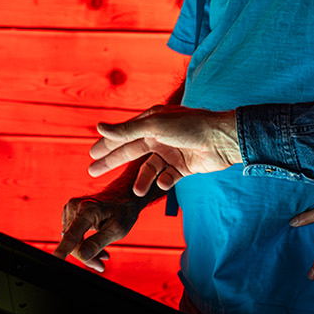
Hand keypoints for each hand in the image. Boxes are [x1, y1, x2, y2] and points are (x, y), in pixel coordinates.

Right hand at [54, 191, 143, 272]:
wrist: (123, 194)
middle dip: (85, 256)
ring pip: (71, 240)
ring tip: (102, 255)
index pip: (72, 235)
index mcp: (87, 209)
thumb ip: (98, 243)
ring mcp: (69, 208)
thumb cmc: (123, 211)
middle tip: (100, 265)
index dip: (63, 250)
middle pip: (72, 241)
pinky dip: (82, 243)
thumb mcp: (117, 229)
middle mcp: (74, 206)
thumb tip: (82, 256)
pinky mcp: (69, 212)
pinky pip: (72, 234)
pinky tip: (95, 246)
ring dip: (84, 250)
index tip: (56, 259)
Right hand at [87, 106, 240, 194]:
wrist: (222, 140)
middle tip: (93, 171)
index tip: (91, 154)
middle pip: (130, 152)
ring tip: (137, 191)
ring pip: (149, 169)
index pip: (124, 135)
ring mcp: (171, 153)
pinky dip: (164, 182)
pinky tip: (165, 183)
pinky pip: (167, 178)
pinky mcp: (183, 167)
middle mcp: (159, 137)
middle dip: (112, 162)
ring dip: (143, 180)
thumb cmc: (189, 126)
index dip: (107, 144)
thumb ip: (126, 130)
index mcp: (151, 122)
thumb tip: (99, 127)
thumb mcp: (154, 126)